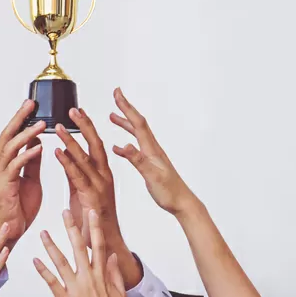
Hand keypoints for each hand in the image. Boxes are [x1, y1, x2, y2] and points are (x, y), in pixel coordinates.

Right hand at [0, 100, 44, 248]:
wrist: (10, 231)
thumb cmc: (20, 207)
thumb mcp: (31, 179)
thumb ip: (32, 161)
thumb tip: (38, 141)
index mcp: (6, 163)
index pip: (12, 134)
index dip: (21, 119)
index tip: (32, 104)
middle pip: (7, 135)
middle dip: (19, 118)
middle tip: (31, 103)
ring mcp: (0, 175)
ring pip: (10, 148)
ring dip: (26, 134)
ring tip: (41, 124)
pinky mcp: (4, 186)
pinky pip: (15, 167)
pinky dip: (27, 155)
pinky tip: (39, 147)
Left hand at [34, 209, 126, 296]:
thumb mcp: (120, 293)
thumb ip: (115, 273)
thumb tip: (113, 256)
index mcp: (102, 274)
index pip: (98, 245)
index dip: (95, 227)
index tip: (91, 213)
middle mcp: (88, 277)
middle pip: (79, 247)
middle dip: (72, 228)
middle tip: (65, 213)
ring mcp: (75, 288)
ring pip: (61, 262)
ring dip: (52, 246)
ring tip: (44, 233)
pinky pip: (51, 283)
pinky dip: (43, 271)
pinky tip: (35, 260)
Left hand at [54, 109, 117, 249]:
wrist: (105, 244)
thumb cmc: (95, 221)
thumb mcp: (84, 193)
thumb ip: (76, 175)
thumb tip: (66, 157)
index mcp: (104, 174)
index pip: (97, 145)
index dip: (88, 127)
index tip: (79, 112)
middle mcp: (105, 177)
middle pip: (96, 145)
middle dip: (84, 126)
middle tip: (72, 110)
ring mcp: (100, 186)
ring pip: (86, 158)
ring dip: (72, 141)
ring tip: (60, 126)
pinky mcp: (92, 197)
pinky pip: (78, 176)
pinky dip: (67, 163)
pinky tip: (57, 152)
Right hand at [110, 88, 195, 214]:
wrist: (181, 202)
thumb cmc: (170, 192)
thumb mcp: (152, 176)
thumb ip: (138, 160)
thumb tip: (125, 145)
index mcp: (152, 150)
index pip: (138, 123)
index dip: (127, 107)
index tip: (118, 94)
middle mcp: (152, 149)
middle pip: (137, 124)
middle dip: (126, 109)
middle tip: (116, 96)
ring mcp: (152, 156)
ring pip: (136, 134)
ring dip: (125, 123)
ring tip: (113, 116)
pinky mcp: (151, 164)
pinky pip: (136, 148)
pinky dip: (126, 144)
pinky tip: (119, 147)